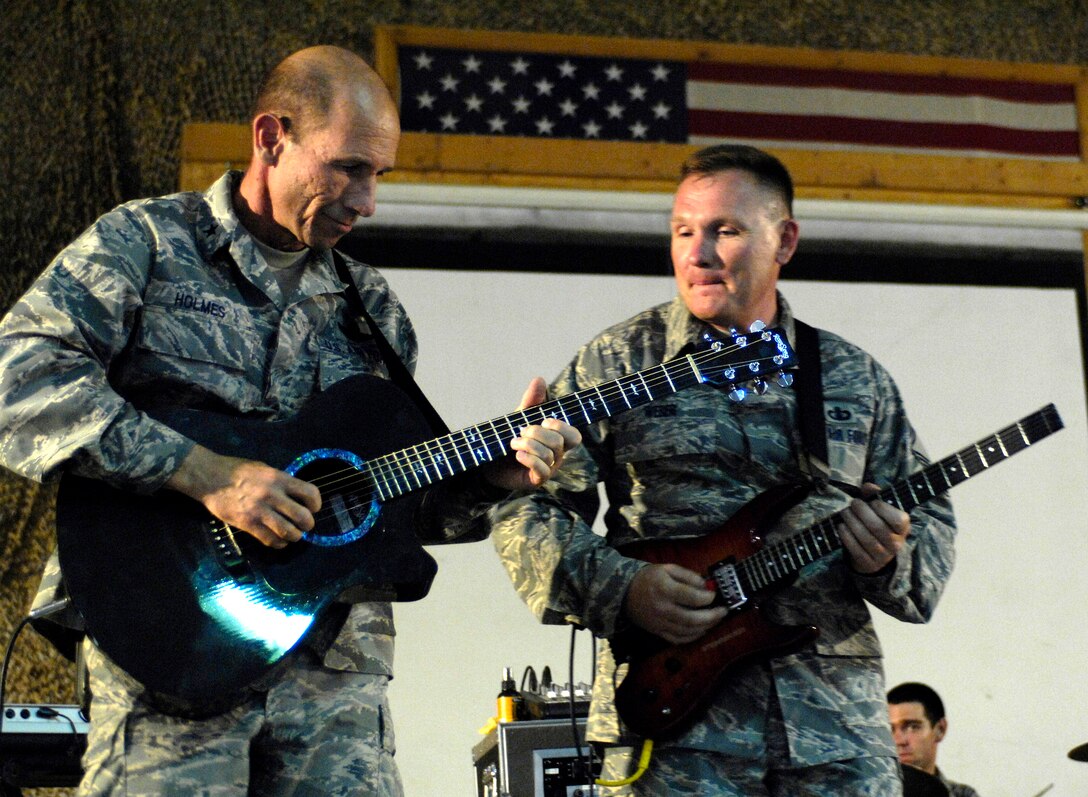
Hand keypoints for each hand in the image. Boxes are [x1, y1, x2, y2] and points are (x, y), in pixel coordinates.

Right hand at [166, 444, 321, 547]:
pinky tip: (278, 540)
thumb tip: (295, 494)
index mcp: (279, 478)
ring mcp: (260, 511)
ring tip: (292, 534)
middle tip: (305, 525)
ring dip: (294, 536)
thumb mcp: (264, 469)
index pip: (310, 493)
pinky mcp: (248, 524)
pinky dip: (279, 543)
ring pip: (288, 532)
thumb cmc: (237, 470)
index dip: (316, 503)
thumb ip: (281, 481)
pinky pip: (270, 540)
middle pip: (302, 517)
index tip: (313, 508)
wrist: (210, 477)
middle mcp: (272, 495)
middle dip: (308, 525)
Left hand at [485, 377, 581, 490]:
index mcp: (557, 440)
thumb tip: (539, 379)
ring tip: (513, 443)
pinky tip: (518, 454)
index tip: (544, 420)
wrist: (490, 460)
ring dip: (529, 445)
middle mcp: (556, 455)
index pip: (574, 436)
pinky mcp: (536, 480)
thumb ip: (531, 401)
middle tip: (521, 431)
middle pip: (559, 443)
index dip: (562, 427)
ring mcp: (548, 469)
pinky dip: (529, 459)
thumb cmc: (510, 437)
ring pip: (549, 455)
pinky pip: (542, 471)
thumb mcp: (520, 417)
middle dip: (538, 433)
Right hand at [624, 563, 728, 644]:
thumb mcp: (667, 568)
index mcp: (664, 589)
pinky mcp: (658, 632)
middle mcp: (662, 608)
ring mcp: (660, 623)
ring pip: (687, 631)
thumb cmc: (648, 578)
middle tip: (724, 611)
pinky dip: (693, 637)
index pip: (691, 597)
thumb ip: (688, 575)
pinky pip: (678, 639)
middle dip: (712, 616)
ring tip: (716, 619)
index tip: (714, 594)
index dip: (707, 597)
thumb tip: (706, 585)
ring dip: (706, 627)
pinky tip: (702, 630)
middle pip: (692, 618)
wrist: (624, 592)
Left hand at [837, 482, 910, 573]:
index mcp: (903, 529)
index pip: (898, 520)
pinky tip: (842, 526)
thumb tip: (868, 486)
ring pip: (865, 538)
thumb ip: (875, 495)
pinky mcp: (869, 564)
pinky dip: (846, 536)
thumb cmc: (878, 524)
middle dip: (862, 512)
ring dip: (851, 522)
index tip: (872, 502)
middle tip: (853, 503)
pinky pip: (856, 549)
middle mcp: (896, 544)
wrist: (875, 554)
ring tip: (845, 512)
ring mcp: (883, 556)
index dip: (883, 508)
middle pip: (877, 527)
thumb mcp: (880, 510)